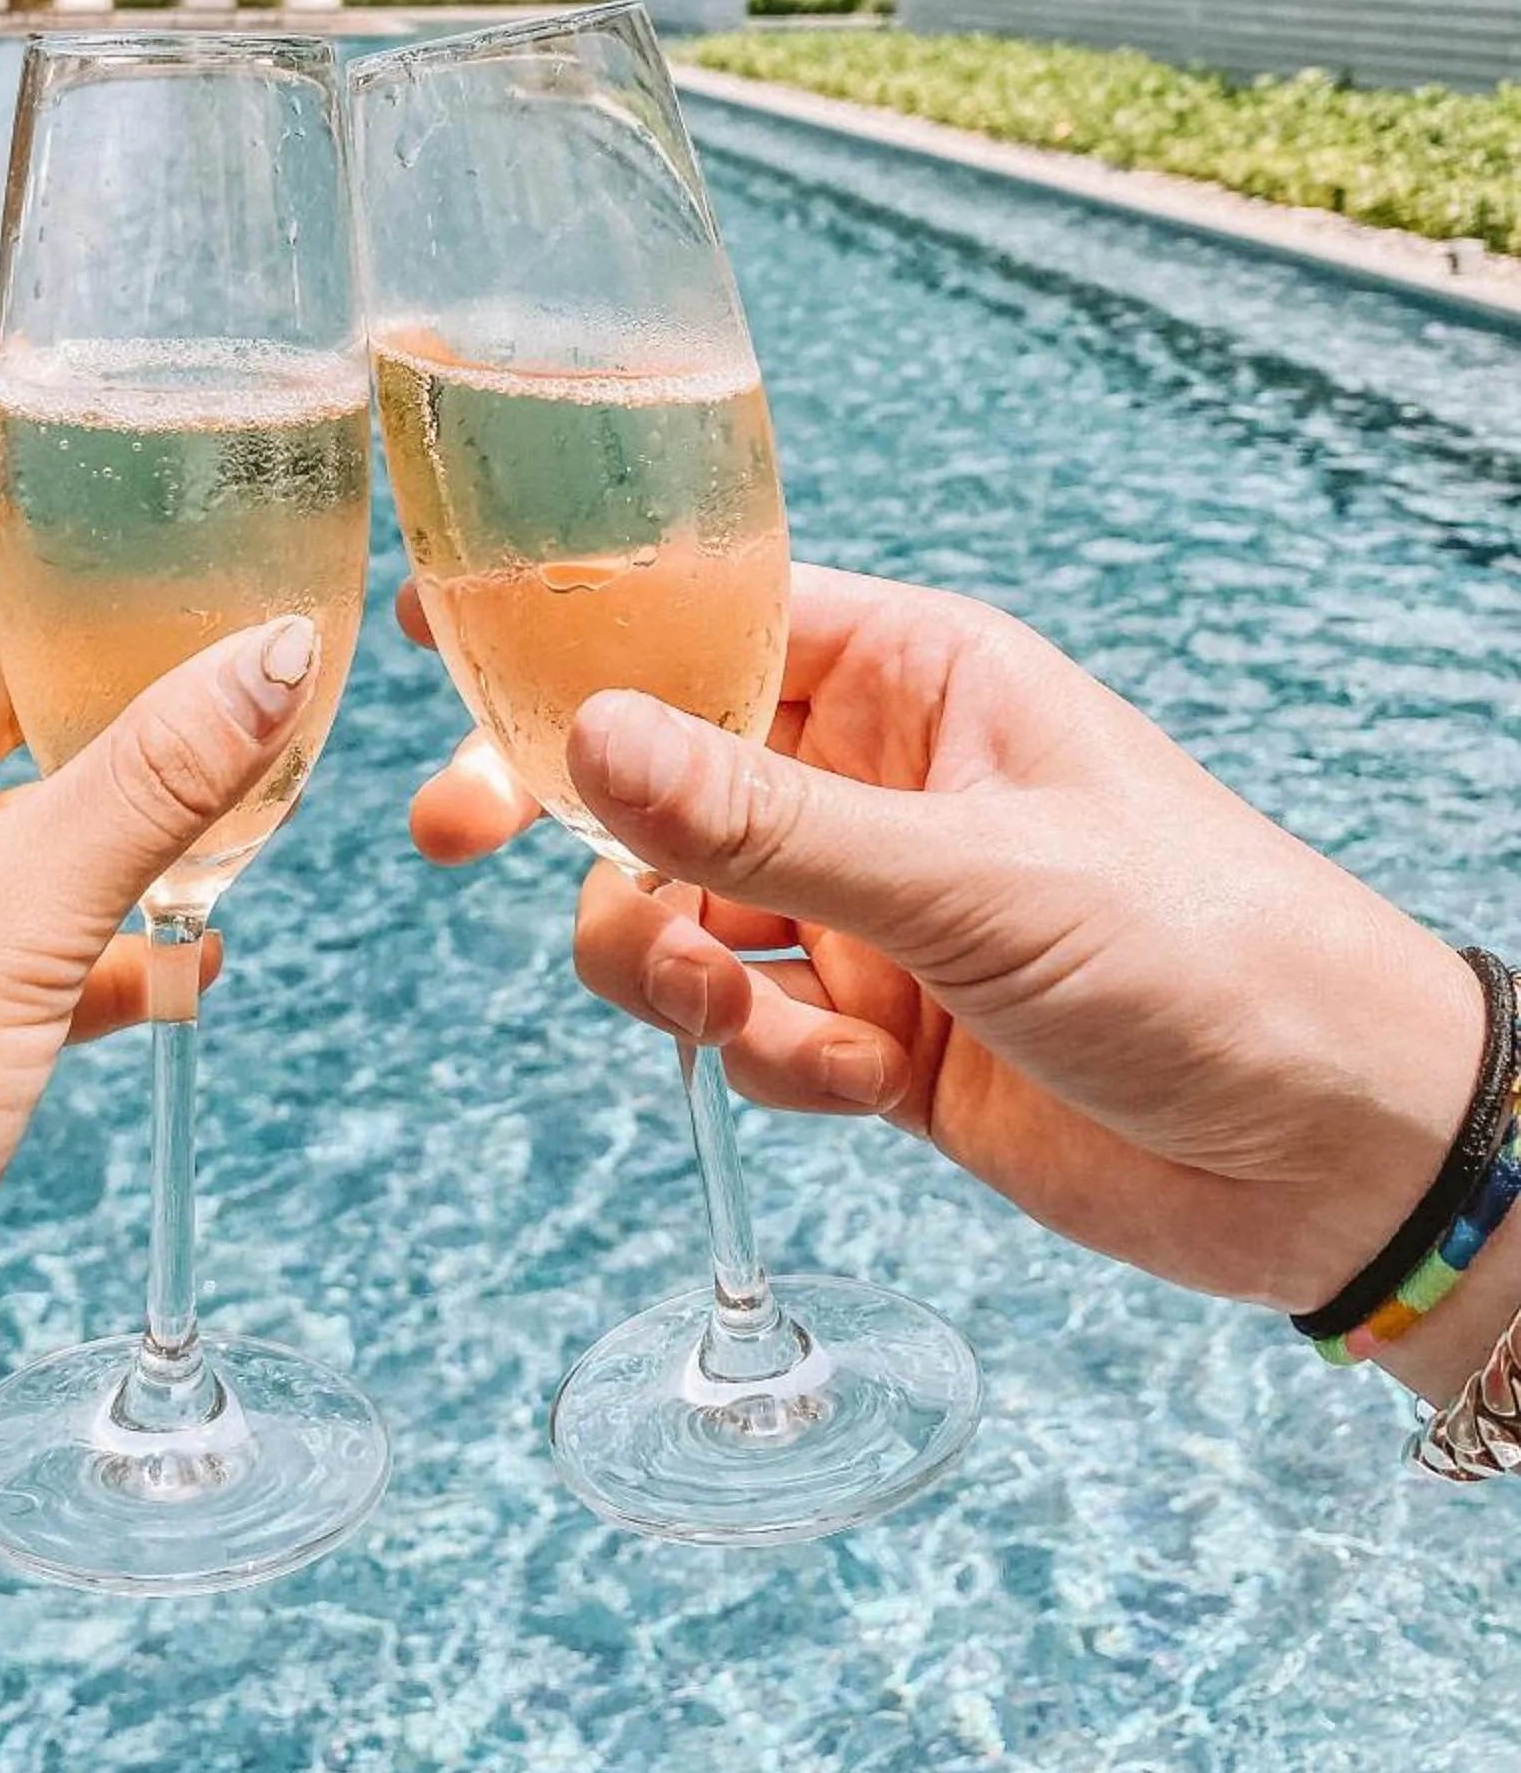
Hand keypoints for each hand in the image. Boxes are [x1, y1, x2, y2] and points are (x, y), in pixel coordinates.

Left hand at [0, 365, 322, 1524]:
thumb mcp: (17, 912)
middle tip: (198, 582)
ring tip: (240, 772)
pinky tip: (194, 951)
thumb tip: (277, 652)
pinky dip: (97, 930)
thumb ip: (157, 778)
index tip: (29, 378)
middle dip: (84, 654)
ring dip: (112, 810)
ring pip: (3, 811)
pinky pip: (11, 926)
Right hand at [406, 567, 1482, 1327]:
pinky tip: (866, 1086)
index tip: (440, 626)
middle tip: (451, 836)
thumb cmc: (1206, 953)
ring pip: (678, 909)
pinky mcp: (878, 1032)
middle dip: (563, 811)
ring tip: (722, 1009)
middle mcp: (876, 779)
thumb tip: (583, 735)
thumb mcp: (972, 879)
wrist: (1332, 1157)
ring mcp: (871, 908)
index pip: (708, 615)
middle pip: (658, 770)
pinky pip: (747, 1029)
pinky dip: (773, 1065)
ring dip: (669, 963)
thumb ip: (764, 823)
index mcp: (915, 677)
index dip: (573, 623)